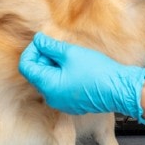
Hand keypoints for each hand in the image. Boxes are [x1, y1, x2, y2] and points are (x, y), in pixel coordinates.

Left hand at [18, 33, 144, 122]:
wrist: (118, 89)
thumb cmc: (97, 71)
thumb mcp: (71, 53)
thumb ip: (50, 46)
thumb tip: (38, 40)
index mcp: (47, 85)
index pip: (26, 66)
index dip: (32, 50)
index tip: (43, 41)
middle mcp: (50, 98)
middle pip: (37, 73)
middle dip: (44, 57)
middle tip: (59, 46)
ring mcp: (61, 103)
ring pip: (49, 80)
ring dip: (54, 66)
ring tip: (70, 56)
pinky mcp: (72, 104)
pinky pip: (60, 88)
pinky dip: (63, 75)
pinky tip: (77, 68)